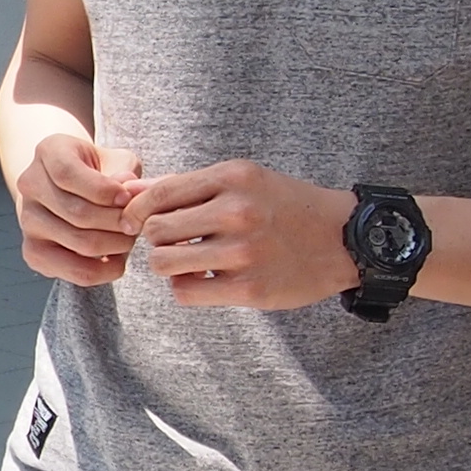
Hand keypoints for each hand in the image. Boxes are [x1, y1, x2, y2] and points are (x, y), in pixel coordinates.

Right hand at [12, 132, 146, 283]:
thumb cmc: (100, 172)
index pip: (68, 174)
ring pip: (79, 243)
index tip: (129, 197)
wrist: (70, 189)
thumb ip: (125, 170)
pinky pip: (73, 270)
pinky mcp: (33, 252)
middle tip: (136, 223)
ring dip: (115, 245)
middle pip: (78, 213)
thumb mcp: (116, 159)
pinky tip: (117, 259)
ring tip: (129, 238)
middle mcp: (29, 185)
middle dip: (117, 222)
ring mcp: (27, 221)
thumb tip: (127, 191)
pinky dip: (103, 270)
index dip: (104, 189)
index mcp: (48, 152)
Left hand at [128, 161, 357, 310]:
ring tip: (186, 262)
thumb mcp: (241, 181)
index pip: (159, 194)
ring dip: (168, 265)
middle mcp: (237, 211)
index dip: (134, 211)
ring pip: (165, 263)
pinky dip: (186, 288)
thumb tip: (128, 193)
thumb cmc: (283, 206)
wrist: (343, 238)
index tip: (131, 222)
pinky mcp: (250, 288)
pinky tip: (204, 279)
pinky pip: (186, 292)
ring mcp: (244, 251)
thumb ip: (185, 187)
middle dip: (155, 239)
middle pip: (156, 230)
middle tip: (172, 243)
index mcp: (232, 178)